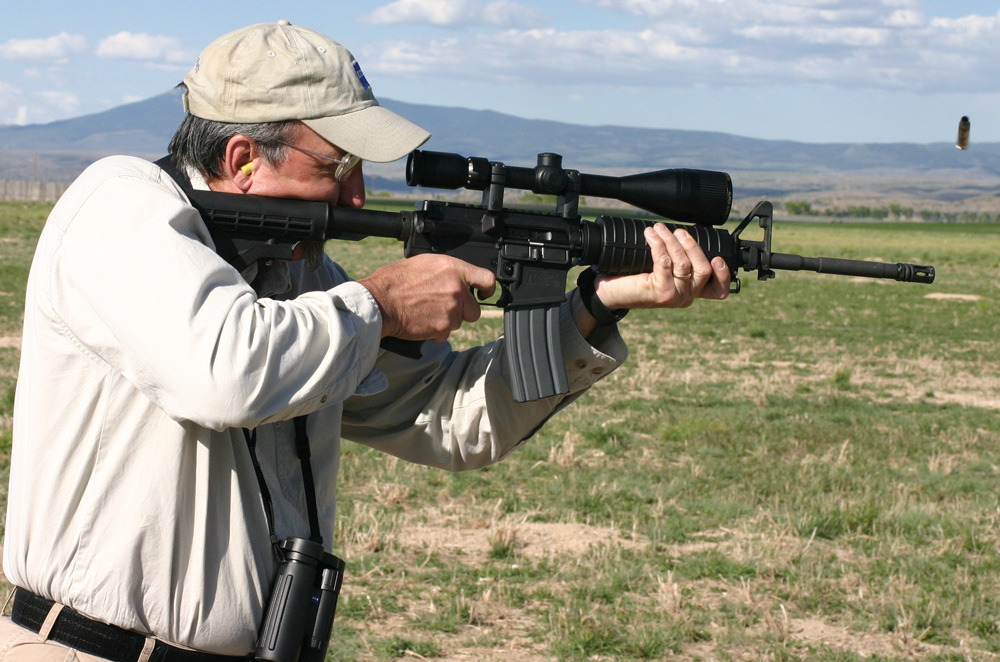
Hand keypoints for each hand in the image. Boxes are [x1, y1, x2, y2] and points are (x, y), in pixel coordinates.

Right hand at [359, 254, 496, 341]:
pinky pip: (446, 334)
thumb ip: (445, 272)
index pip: (486, 279)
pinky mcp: (443, 328)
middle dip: (462, 311)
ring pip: (459, 322)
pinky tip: (422, 321)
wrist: (380, 302)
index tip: (485, 293)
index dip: (488, 289)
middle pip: (474, 309)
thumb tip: (455, 277)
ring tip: (426, 312)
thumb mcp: (423, 263)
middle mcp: (456, 289)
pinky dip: (436, 331)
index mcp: (452, 269)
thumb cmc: (394, 281)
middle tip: (444, 307)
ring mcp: (451, 310)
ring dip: (447, 321)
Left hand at [590, 223, 730, 310]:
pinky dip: (659, 244)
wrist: (611, 292)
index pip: (718, 290)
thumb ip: (678, 260)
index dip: (724, 275)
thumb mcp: (662, 269)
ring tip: (660, 229)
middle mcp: (686, 297)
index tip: (718, 258)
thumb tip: (684, 234)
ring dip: (672, 241)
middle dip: (692, 245)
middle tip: (678, 231)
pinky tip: (651, 235)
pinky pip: (665, 262)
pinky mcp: (661, 292)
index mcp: (691, 292)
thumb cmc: (634, 278)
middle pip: (703, 269)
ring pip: (684, 263)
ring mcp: (675, 297)